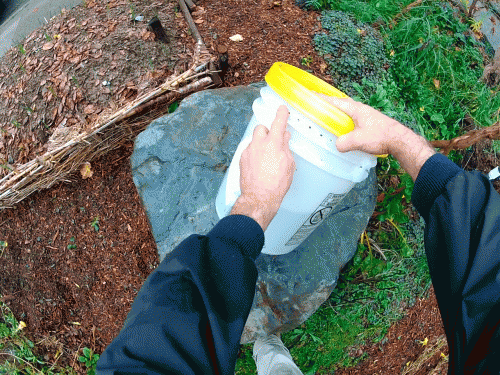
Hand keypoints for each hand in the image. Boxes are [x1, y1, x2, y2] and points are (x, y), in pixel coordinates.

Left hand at [230, 105, 295, 230]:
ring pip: (254, 140)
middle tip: (274, 142)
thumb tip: (284, 138)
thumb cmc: (276, 184)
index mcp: (273, 143)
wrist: (259, 198)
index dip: (281, 114)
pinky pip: (249, 151)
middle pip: (261, 128)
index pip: (278, 122)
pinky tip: (259, 166)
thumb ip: (285, 148)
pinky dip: (254, 155)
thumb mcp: (288, 165)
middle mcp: (259, 144)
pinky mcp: (242, 159)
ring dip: (260, 144)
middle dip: (267, 132)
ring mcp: (248, 151)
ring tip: (267, 158)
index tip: (282, 109)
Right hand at [314, 92, 435, 180]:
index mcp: (355, 109)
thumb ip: (344, 143)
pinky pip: (352, 118)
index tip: (310, 95)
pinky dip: (344, 120)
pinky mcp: (369, 123)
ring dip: (337, 112)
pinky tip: (343, 128)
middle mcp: (360, 109)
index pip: (334, 101)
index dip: (321, 98)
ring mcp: (366, 115)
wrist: (399, 140)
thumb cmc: (381, 136)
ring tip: (328, 116)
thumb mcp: (358, 141)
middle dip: (328, 103)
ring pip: (347, 111)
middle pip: (340, 103)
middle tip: (317, 105)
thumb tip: (337, 145)